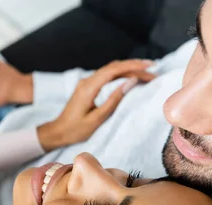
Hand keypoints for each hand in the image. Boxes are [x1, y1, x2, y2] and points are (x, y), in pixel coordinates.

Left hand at [37, 60, 155, 151]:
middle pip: (114, 67)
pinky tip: (131, 76)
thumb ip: (113, 100)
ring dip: (129, 69)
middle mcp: (87, 80)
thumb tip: (131, 82)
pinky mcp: (88, 86)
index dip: (133, 66)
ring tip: (146, 72)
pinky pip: (107, 75)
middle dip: (135, 67)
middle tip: (153, 70)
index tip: (150, 66)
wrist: (58, 131)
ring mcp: (87, 82)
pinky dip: (121, 74)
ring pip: (111, 70)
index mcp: (89, 87)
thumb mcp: (97, 118)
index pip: (114, 70)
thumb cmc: (76, 129)